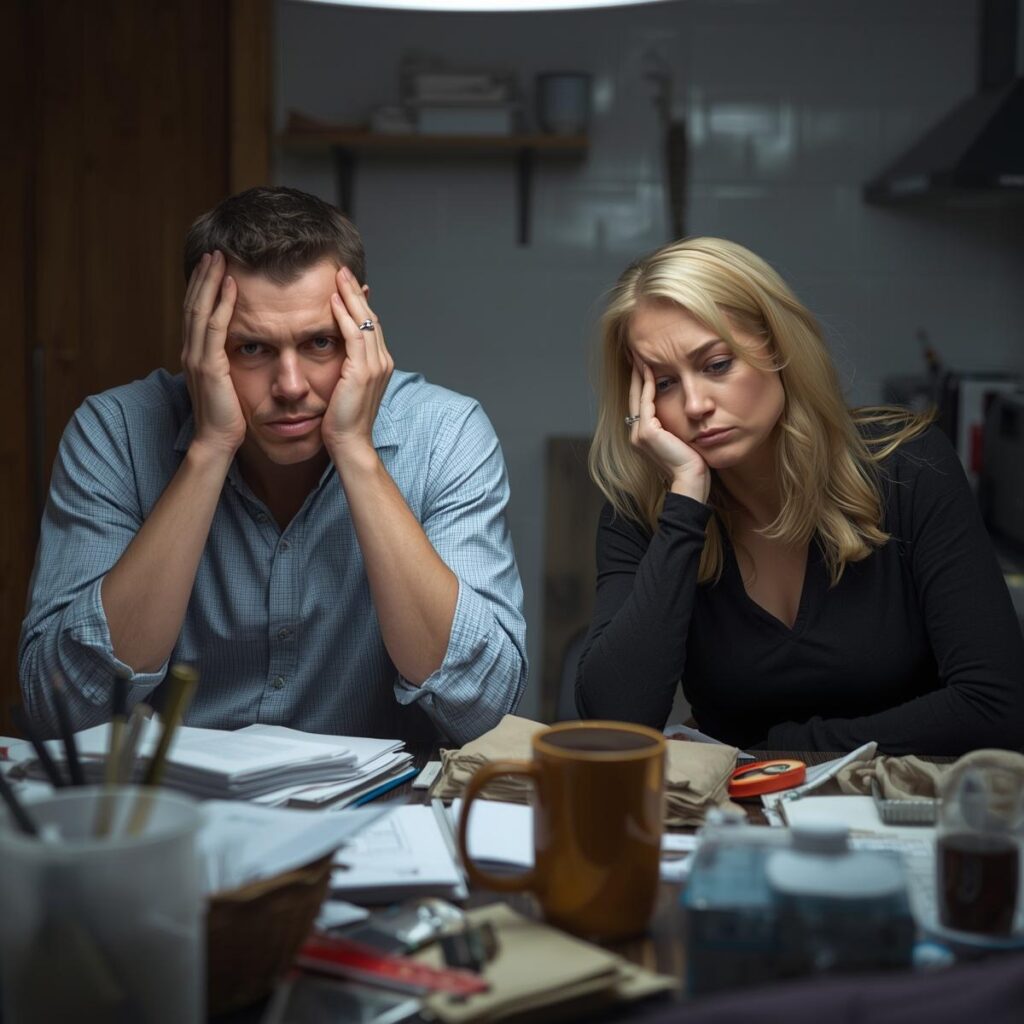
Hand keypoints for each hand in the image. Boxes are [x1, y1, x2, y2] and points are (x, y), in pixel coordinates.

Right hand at [180, 251, 244, 459]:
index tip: (212, 266)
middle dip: (203, 276)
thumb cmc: (227, 417)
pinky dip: (221, 303)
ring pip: (200, 309)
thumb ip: (226, 364)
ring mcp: (197, 357)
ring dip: (210, 281)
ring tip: (218, 258)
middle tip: (213, 251)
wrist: (217, 442)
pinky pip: (214, 327)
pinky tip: (230, 285)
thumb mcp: (227, 383)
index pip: (196, 312)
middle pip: (194, 304)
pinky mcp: (209, 366)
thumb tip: (240, 350)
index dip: (203, 287)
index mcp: (196, 354)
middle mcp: (191, 351)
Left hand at [322, 267, 393, 461]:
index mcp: (380, 365)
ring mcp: (376, 365)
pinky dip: (344, 315)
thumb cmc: (343, 422)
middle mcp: (383, 361)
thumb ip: (345, 367)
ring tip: (337, 276)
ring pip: (365, 321)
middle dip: (356, 292)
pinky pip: (354, 335)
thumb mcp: (345, 388)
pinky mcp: (362, 371)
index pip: (370, 325)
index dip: (359, 303)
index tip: (345, 284)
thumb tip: (335, 355)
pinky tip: (333, 300)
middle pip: (370, 317)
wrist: (350, 444)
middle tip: (342, 270)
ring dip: (350, 296)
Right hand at [629, 361, 709, 502]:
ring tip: (640, 356)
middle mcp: (635, 434)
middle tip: (636, 353)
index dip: (640, 384)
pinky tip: (650, 370)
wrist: (691, 480)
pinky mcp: (646, 432)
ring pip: (637, 396)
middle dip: (635, 375)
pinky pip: (646, 402)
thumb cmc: (692, 464)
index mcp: (642, 436)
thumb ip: (677, 425)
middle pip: (634, 397)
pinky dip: (647, 384)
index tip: (643, 365)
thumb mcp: (683, 439)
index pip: (640, 404)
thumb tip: (689, 410)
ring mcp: (638, 434)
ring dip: (639, 375)